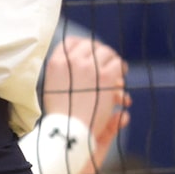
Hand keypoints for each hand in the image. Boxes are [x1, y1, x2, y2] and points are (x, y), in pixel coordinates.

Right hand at [42, 35, 129, 170]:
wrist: (69, 131)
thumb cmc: (61, 116)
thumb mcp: (53, 88)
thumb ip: (64, 72)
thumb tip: (79, 57)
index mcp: (55, 62)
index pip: (71, 42)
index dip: (83, 46)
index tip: (90, 54)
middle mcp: (71, 60)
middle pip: (91, 45)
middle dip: (100, 53)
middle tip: (107, 64)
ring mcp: (89, 67)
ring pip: (107, 53)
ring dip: (112, 62)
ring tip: (117, 74)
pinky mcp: (105, 76)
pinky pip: (118, 64)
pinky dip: (121, 71)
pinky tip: (120, 84)